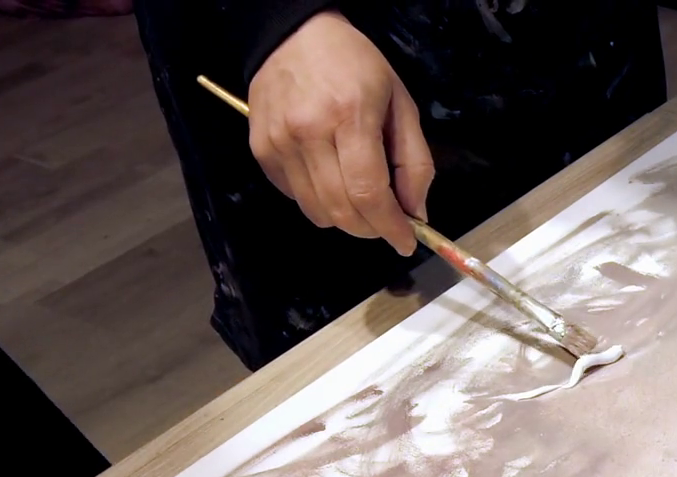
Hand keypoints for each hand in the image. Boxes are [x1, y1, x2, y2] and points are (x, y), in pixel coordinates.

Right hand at [247, 11, 433, 253]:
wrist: (297, 34)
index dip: (389, 227)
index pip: (368, 193)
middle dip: (370, 229)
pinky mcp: (261, 149)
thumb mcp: (401, 104)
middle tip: (386, 223)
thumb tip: (416, 213)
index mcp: (350, 116)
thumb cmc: (358, 66)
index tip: (405, 242)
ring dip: (344, 218)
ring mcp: (279, 142)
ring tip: (359, 199)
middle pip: (340, 210)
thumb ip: (414, 162)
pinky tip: (329, 176)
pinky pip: (294, 196)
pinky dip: (317, 200)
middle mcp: (308, 131)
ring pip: (315, 211)